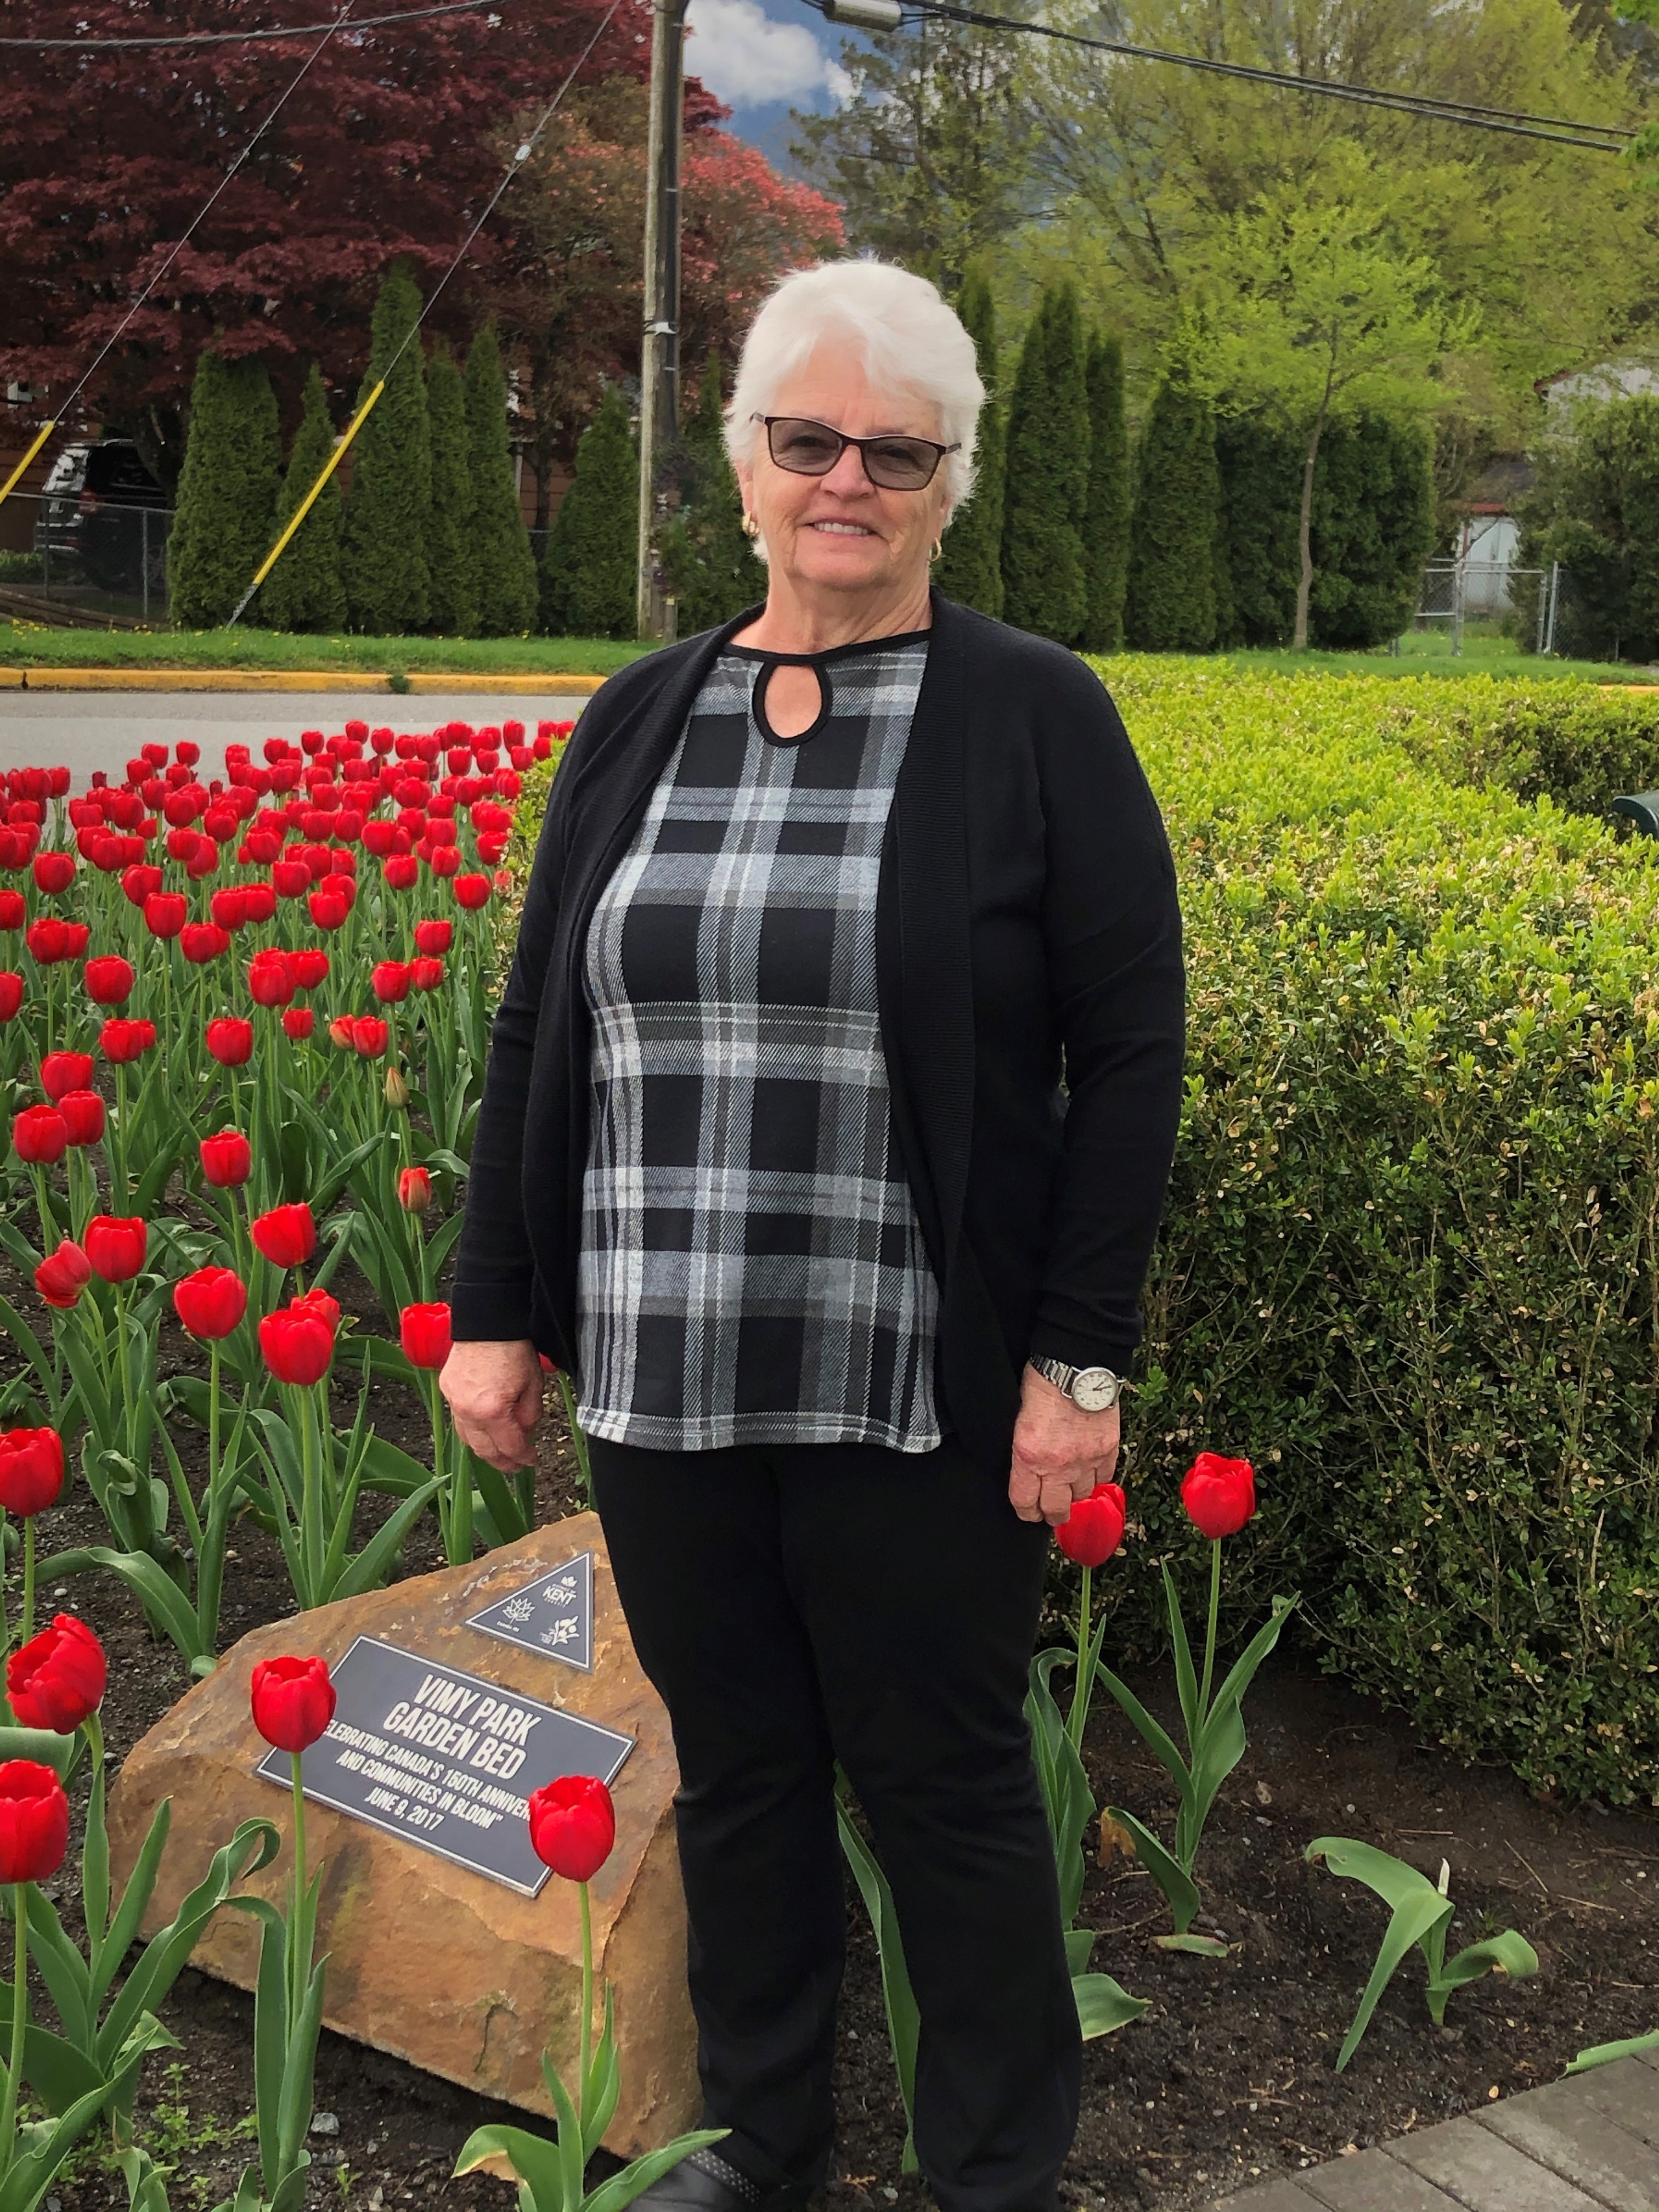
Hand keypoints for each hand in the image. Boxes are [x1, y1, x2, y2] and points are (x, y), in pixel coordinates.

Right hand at [440, 1338, 543, 1473]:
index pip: (510, 1447)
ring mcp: (454, 1402)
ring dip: (485, 1449)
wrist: (489, 1321)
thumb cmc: (514, 1349)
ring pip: (468, 1439)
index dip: (524, 1457)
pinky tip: (484, 1430)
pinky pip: (458, 1420)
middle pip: (485, 1450)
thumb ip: (529, 1416)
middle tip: (516, 1465)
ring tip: (500, 1452)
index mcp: (492, 1411)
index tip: (532, 1460)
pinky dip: (472, 1430)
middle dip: (503, 1462)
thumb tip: (524, 1435)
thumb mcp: (533, 1385)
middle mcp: (468, 1411)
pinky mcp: (447, 1390)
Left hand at [1009, 1363, 1120, 1526]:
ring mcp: (1086, 1460)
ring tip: (1071, 1488)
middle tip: (1051, 1513)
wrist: (1077, 1364)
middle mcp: (1058, 1465)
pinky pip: (1104, 1478)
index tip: (1028, 1512)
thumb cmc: (1043, 1383)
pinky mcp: (1108, 1450)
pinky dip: (1097, 1477)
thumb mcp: (1018, 1419)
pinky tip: (1090, 1471)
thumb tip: (1027, 1470)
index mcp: (1028, 1456)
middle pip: (1056, 1509)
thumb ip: (1023, 1450)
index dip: (1026, 1512)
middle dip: (1051, 1515)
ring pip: (1082, 1496)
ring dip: (1075, 1494)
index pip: (1025, 1502)